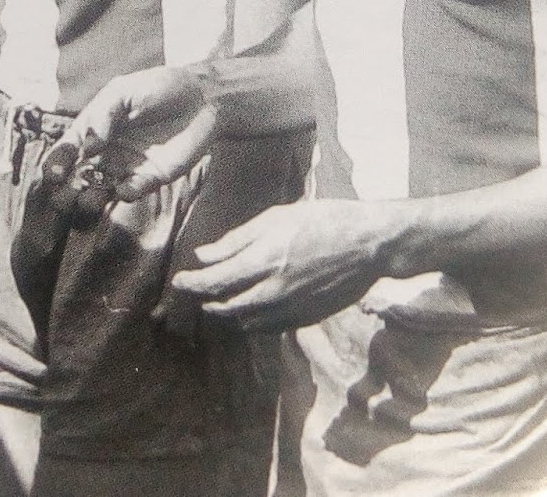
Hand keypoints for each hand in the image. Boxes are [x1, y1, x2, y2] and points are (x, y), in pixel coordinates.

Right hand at [39, 66, 216, 209]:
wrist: (201, 98)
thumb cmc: (158, 87)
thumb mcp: (123, 91)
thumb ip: (103, 114)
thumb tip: (88, 145)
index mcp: (94, 128)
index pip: (68, 149)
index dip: (57, 162)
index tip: (53, 173)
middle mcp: (105, 151)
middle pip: (78, 175)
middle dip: (66, 189)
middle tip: (62, 197)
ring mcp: (126, 166)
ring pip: (100, 189)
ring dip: (91, 198)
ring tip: (87, 201)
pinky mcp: (151, 178)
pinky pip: (133, 190)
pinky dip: (127, 193)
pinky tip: (124, 190)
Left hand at [169, 199, 401, 332]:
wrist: (369, 243)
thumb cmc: (321, 220)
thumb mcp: (275, 218)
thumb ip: (237, 240)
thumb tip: (204, 256)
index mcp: (264, 260)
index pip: (216, 282)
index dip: (192, 285)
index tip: (177, 283)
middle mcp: (275, 290)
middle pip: (227, 308)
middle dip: (205, 302)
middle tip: (193, 294)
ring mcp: (292, 308)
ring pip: (246, 323)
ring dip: (225, 315)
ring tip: (215, 303)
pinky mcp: (307, 318)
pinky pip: (268, 328)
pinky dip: (250, 322)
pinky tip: (245, 311)